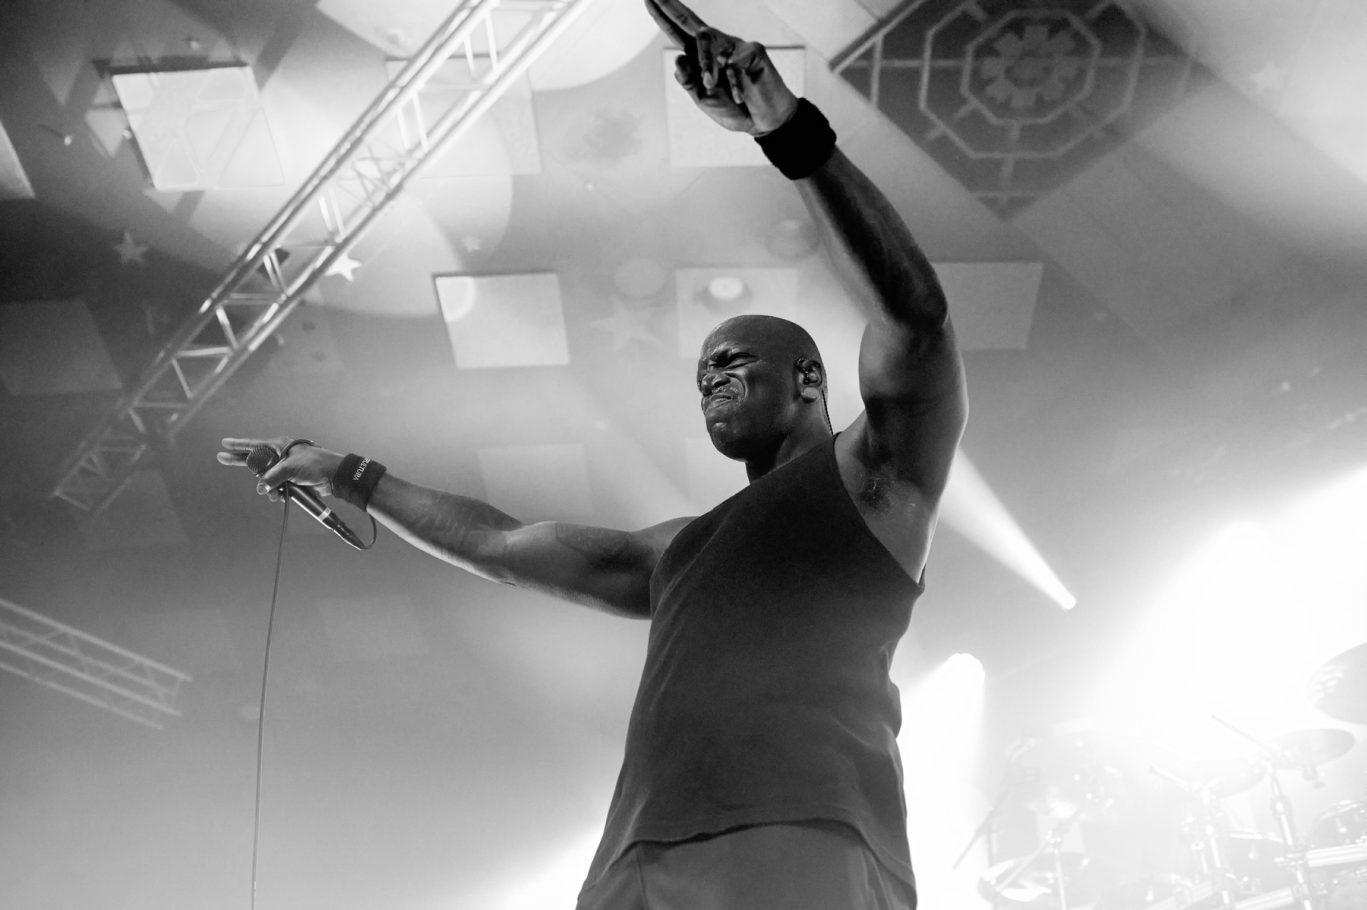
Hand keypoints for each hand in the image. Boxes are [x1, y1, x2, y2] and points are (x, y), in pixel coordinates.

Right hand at [217, 437, 342, 502]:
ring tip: (275, 493)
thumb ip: (273, 477)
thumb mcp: (290, 468)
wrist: (334, 476)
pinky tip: (279, 496)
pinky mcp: (291, 480)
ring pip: (266, 478)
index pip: (254, 445)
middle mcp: (280, 455)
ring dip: (267, 487)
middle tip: (221, 458)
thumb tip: (262, 488)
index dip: (238, 445)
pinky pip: (276, 486)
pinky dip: (275, 492)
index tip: (224, 444)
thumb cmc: (315, 465)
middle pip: (255, 460)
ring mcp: (285, 468)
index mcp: (280, 446)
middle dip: (241, 462)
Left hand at [645, 0, 798, 134]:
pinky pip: (733, 63)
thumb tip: (677, 57)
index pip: (678, 33)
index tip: (648, 0)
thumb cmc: (734, 109)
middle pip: (689, 22)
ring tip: (710, 84)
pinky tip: (740, 96)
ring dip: (706, 65)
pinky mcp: (752, 50)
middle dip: (671, 7)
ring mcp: (734, 46)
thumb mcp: (703, 98)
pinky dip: (735, 84)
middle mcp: (715, 47)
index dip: (663, 18)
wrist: (763, 122)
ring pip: (707, 43)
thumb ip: (688, 80)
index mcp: (700, 58)